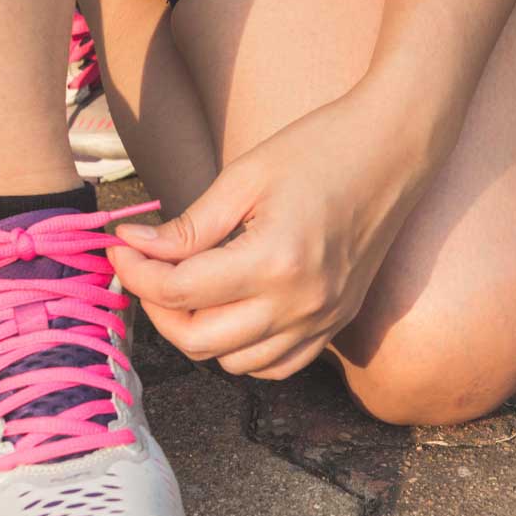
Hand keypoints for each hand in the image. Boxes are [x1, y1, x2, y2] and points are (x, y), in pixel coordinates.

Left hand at [109, 80, 442, 378]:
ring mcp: (322, 321)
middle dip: (157, 308)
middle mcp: (300, 304)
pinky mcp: (335, 325)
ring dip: (197, 332)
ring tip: (187, 287)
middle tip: (146, 270)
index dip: (136, 273)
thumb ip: (187, 227)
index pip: (179, 291)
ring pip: (233, 363)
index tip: (120, 248)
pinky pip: (274, 366)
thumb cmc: (319, 149)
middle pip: (198, 340)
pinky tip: (229, 312)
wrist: (395, 148)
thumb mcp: (243, 178)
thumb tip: (133, 247)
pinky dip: (241, 350)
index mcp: (274, 262)